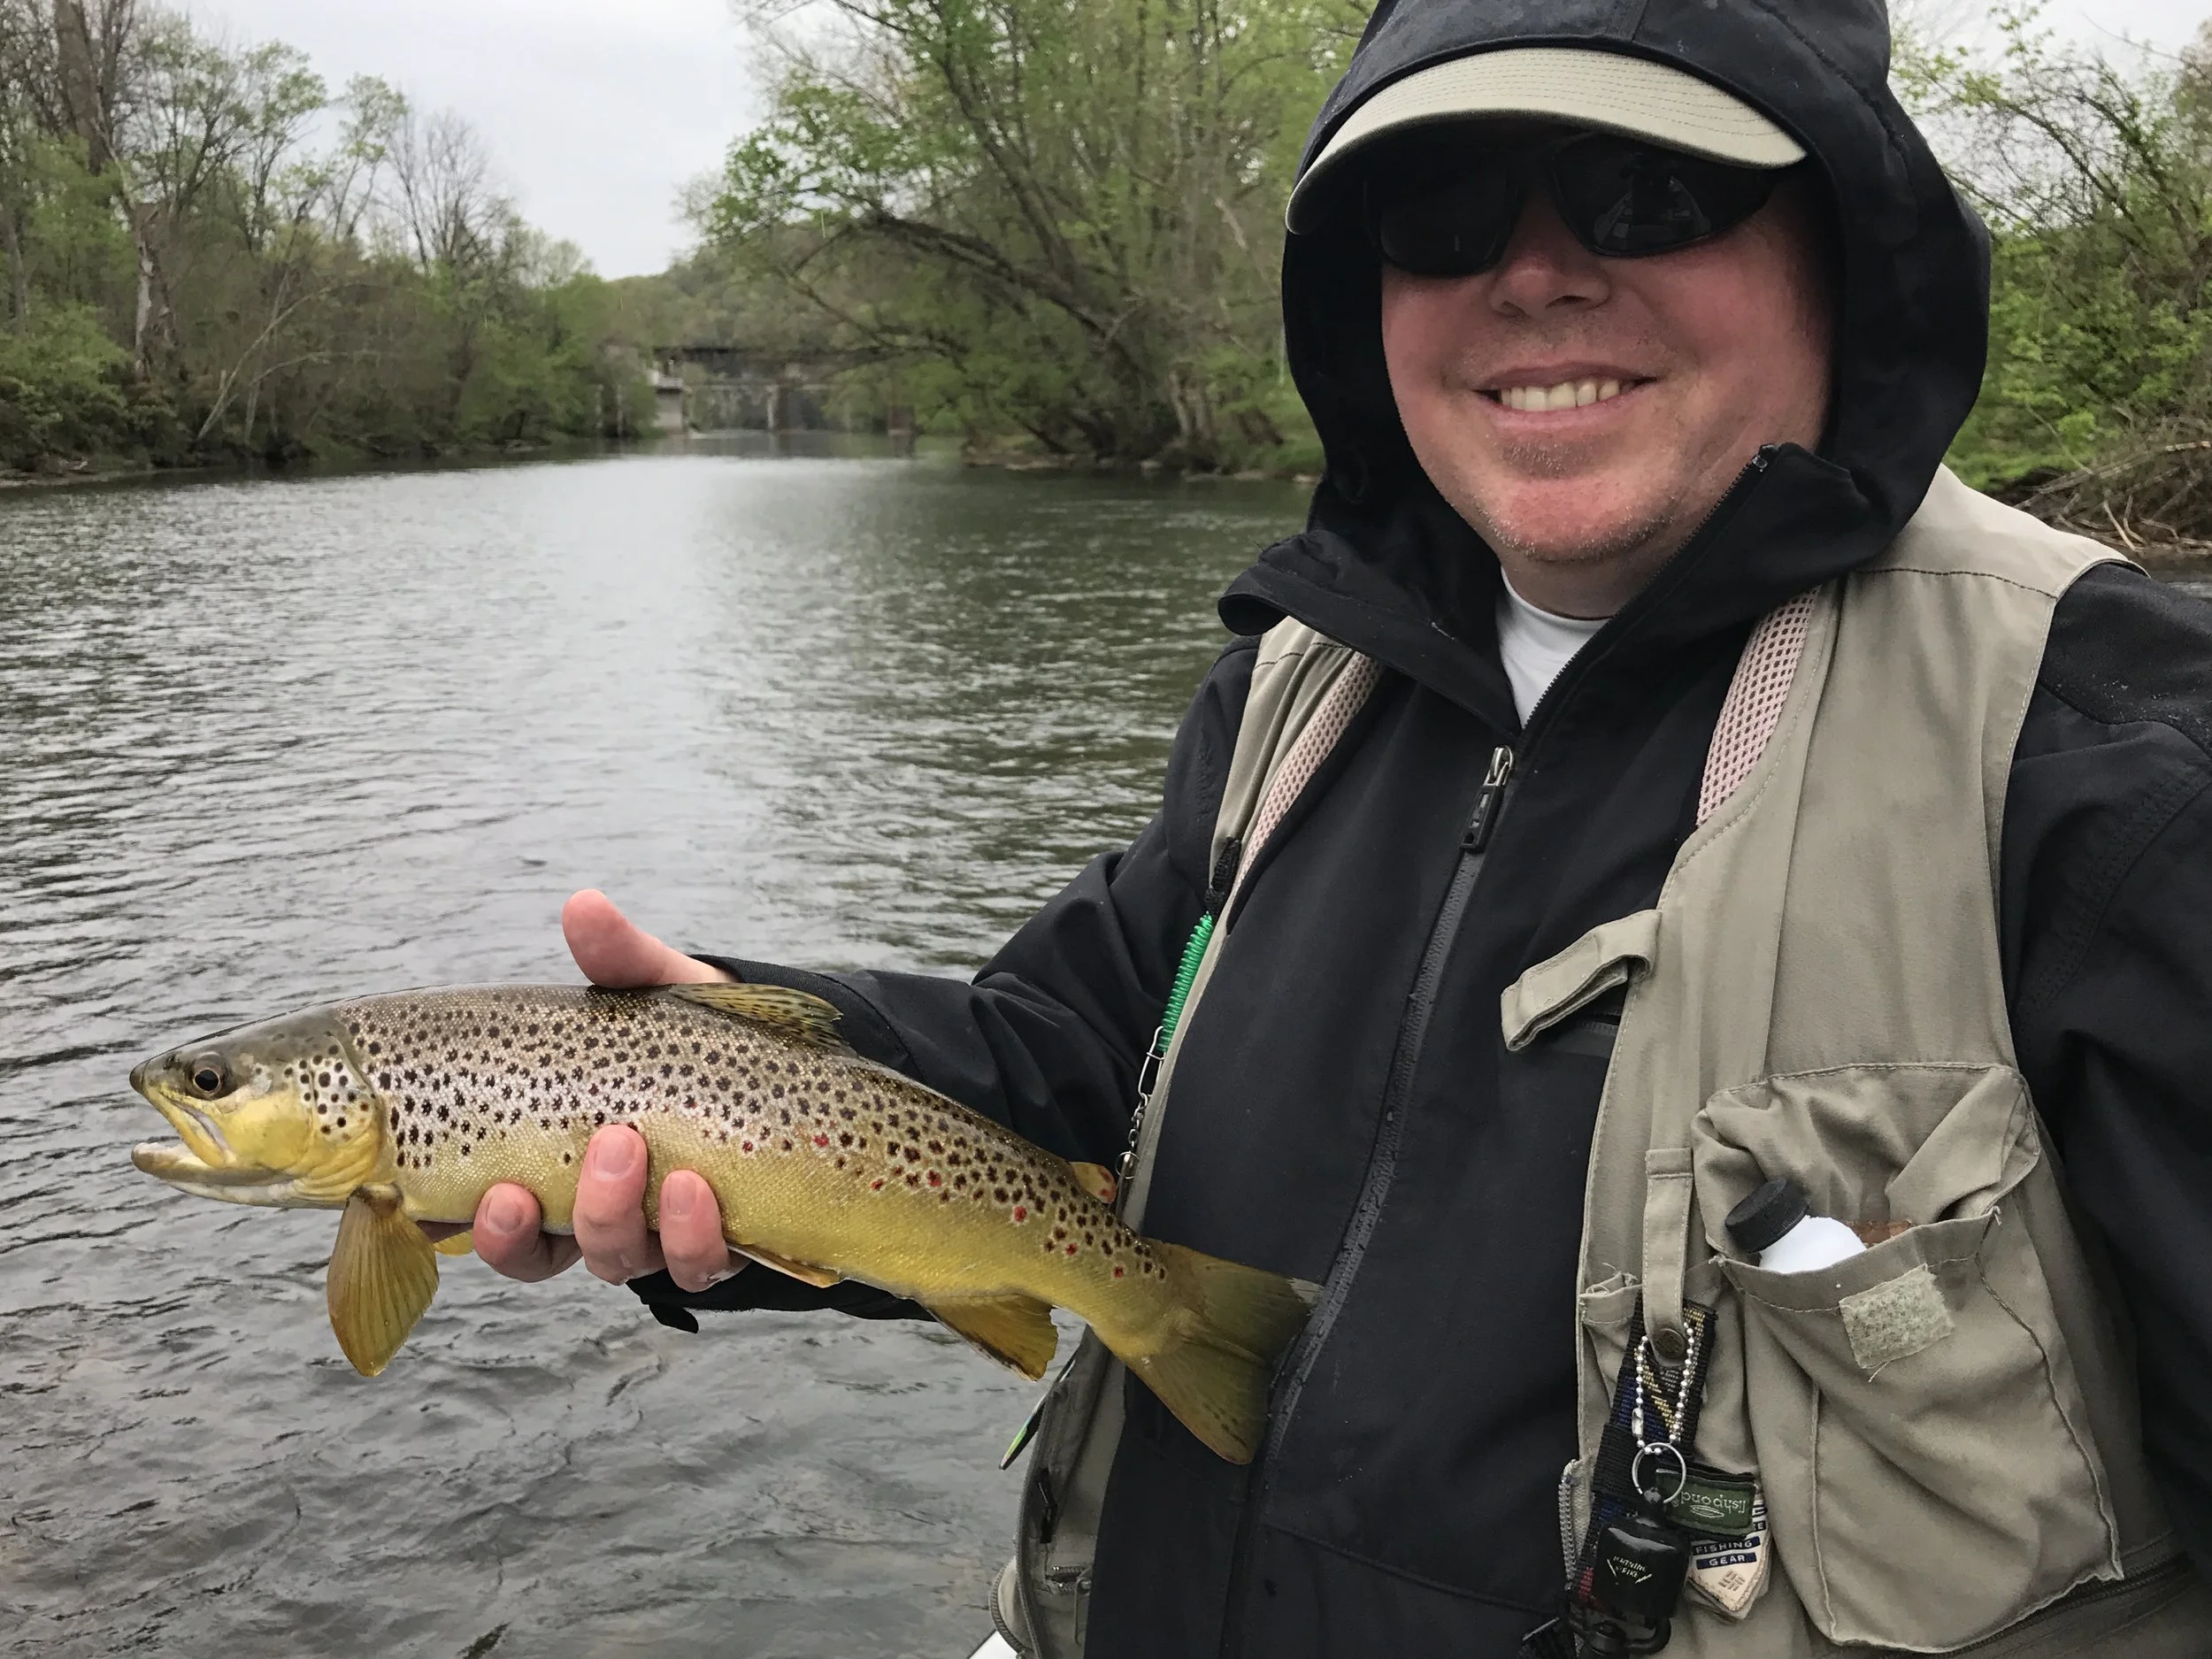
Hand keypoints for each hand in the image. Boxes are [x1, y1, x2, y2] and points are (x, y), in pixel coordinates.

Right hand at [450, 890, 738, 1291]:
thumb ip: (620, 959)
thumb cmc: (700, 1037)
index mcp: (550, 1159)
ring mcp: (653, 1235)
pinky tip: (701, 1190)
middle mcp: (591, 1210)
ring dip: (612, 1215)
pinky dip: (693, 1235)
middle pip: (540, 1253)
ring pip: (614, 1260)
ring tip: (632, 1149)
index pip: (492, 1212)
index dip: (473, 1223)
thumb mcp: (658, 994)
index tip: (463, 1200)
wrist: (793, 1067)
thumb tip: (584, 907)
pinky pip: (696, 1265)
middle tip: (577, 1148)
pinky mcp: (715, 1245)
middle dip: (538, 1222)